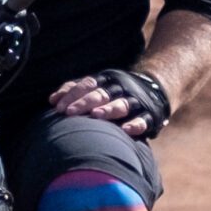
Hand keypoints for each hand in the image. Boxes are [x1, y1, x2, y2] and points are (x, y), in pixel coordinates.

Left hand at [49, 68, 171, 137]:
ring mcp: (135, 101)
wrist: (158, 89)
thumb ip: (76, 91)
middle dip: (85, 102)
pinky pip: (143, 120)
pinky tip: (126, 129)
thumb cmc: (116, 92)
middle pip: (101, 94)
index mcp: (107, 81)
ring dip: (109, 109)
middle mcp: (121, 89)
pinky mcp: (149, 115)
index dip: (73, 94)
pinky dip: (136, 124)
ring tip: (96, 115)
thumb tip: (52, 100)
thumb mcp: (99, 86)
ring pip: (122, 104)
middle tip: (69, 113)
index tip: (58, 107)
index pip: (88, 84)